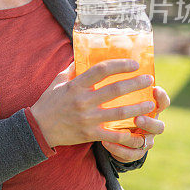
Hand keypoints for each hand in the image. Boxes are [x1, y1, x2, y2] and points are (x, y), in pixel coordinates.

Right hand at [29, 60, 154, 148]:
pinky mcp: (90, 134)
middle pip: (115, 90)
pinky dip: (129, 134)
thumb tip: (83, 54)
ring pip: (119, 112)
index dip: (120, 65)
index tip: (134, 63)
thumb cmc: (49, 102)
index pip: (101, 70)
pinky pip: (114, 135)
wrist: (38, 128)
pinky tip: (140, 130)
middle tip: (148, 79)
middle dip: (136, 84)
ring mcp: (87, 119)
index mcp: (76, 86)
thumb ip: (72, 69)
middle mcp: (83, 101)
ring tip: (151, 103)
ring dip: (138, 107)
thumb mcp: (57, 82)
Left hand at [102, 85, 170, 162]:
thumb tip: (86, 57)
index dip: (161, 96)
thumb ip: (102, 79)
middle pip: (159, 124)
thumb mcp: (106, 92)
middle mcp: (148, 123)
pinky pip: (129, 154)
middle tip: (139, 116)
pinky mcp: (130, 151)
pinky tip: (105, 142)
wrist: (106, 131)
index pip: (162, 101)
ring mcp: (141, 139)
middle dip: (151, 120)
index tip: (154, 88)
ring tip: (122, 138)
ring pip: (147, 141)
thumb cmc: (107, 104)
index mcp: (146, 107)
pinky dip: (119, 149)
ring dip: (136, 139)